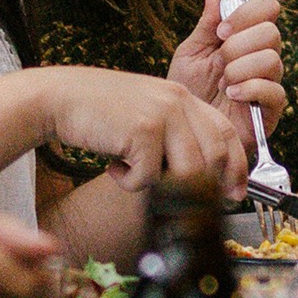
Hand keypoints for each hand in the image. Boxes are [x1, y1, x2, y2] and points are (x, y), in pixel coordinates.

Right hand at [37, 67, 249, 198]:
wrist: (60, 98)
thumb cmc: (101, 112)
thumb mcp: (146, 114)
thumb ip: (175, 134)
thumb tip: (202, 176)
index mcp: (182, 97)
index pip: (225, 133)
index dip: (236, 167)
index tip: (235, 193)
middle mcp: (178, 101)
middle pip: (213, 157)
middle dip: (204, 186)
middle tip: (183, 200)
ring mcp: (162, 114)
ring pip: (188, 171)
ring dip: (160, 184)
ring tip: (133, 174)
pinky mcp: (142, 130)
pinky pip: (150, 177)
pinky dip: (130, 183)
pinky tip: (113, 166)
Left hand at [168, 0, 285, 141]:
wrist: (184, 130)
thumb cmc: (189, 91)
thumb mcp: (192, 51)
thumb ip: (207, 21)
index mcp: (247, 37)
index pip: (268, 8)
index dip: (247, 13)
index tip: (221, 31)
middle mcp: (262, 56)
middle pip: (272, 32)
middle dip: (239, 44)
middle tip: (219, 61)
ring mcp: (269, 82)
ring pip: (273, 59)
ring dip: (240, 69)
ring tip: (223, 84)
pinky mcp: (271, 110)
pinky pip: (275, 90)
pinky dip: (250, 89)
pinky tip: (232, 95)